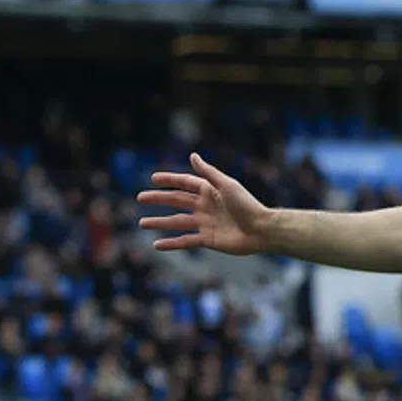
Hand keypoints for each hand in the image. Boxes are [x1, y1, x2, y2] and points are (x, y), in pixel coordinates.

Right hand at [136, 152, 273, 254]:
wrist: (261, 230)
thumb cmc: (248, 205)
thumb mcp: (227, 185)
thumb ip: (208, 173)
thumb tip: (192, 156)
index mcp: (210, 191)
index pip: (185, 183)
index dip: (169, 180)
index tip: (153, 179)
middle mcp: (205, 206)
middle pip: (177, 201)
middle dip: (158, 199)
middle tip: (140, 198)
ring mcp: (205, 223)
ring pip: (177, 222)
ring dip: (159, 222)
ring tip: (142, 223)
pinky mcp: (207, 239)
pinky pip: (185, 241)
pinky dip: (171, 243)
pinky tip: (157, 245)